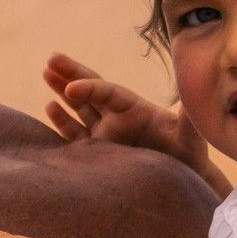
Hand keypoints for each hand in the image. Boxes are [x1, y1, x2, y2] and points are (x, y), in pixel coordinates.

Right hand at [43, 52, 229, 194]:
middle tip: (52, 57)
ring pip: (79, 108)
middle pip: (90, 91)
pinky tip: (49, 107)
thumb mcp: (190, 137)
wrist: (182, 179)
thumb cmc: (188, 156)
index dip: (90, 88)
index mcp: (134, 109)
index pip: (108, 92)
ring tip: (46, 72)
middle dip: (72, 74)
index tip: (72, 86)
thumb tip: (190, 100)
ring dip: (62, 90)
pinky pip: (75, 135)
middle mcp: (117, 118)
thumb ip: (187, 120)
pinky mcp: (98, 153)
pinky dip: (62, 121)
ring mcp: (105, 134)